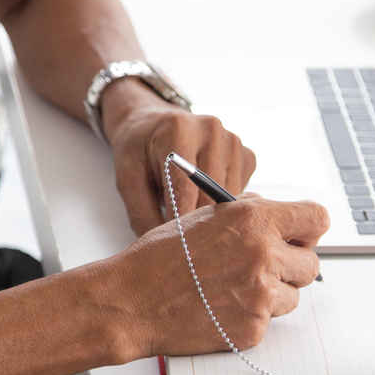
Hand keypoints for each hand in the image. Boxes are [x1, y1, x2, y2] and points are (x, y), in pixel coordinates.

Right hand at [93, 194, 328, 360]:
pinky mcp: (253, 328)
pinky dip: (252, 316)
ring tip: (233, 288)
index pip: (316, 219)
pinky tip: (222, 307)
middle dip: (291, 266)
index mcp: (255, 220)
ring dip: (272, 293)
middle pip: (311, 263)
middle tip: (263, 268)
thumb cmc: (162, 257)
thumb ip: (250, 213)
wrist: (133, 300)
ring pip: (293, 295)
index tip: (299, 237)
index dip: (308, 230)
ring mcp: (261, 295)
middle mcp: (264, 255)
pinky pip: (270, 321)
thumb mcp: (208, 216)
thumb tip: (280, 218)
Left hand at [102, 78, 256, 235]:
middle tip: (183, 246)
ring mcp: (233, 142)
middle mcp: (212, 130)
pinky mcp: (246, 155)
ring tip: (192, 222)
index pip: (186, 188)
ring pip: (229, 199)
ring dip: (212, 216)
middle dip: (196, 224)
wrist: (153, 124)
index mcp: (179, 130)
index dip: (180, 222)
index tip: (175, 248)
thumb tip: (165, 250)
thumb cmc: (139, 150)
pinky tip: (204, 201)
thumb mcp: (128, 179)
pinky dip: (223, 205)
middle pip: (211, 195)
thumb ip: (142, 213)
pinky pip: (240, 194)